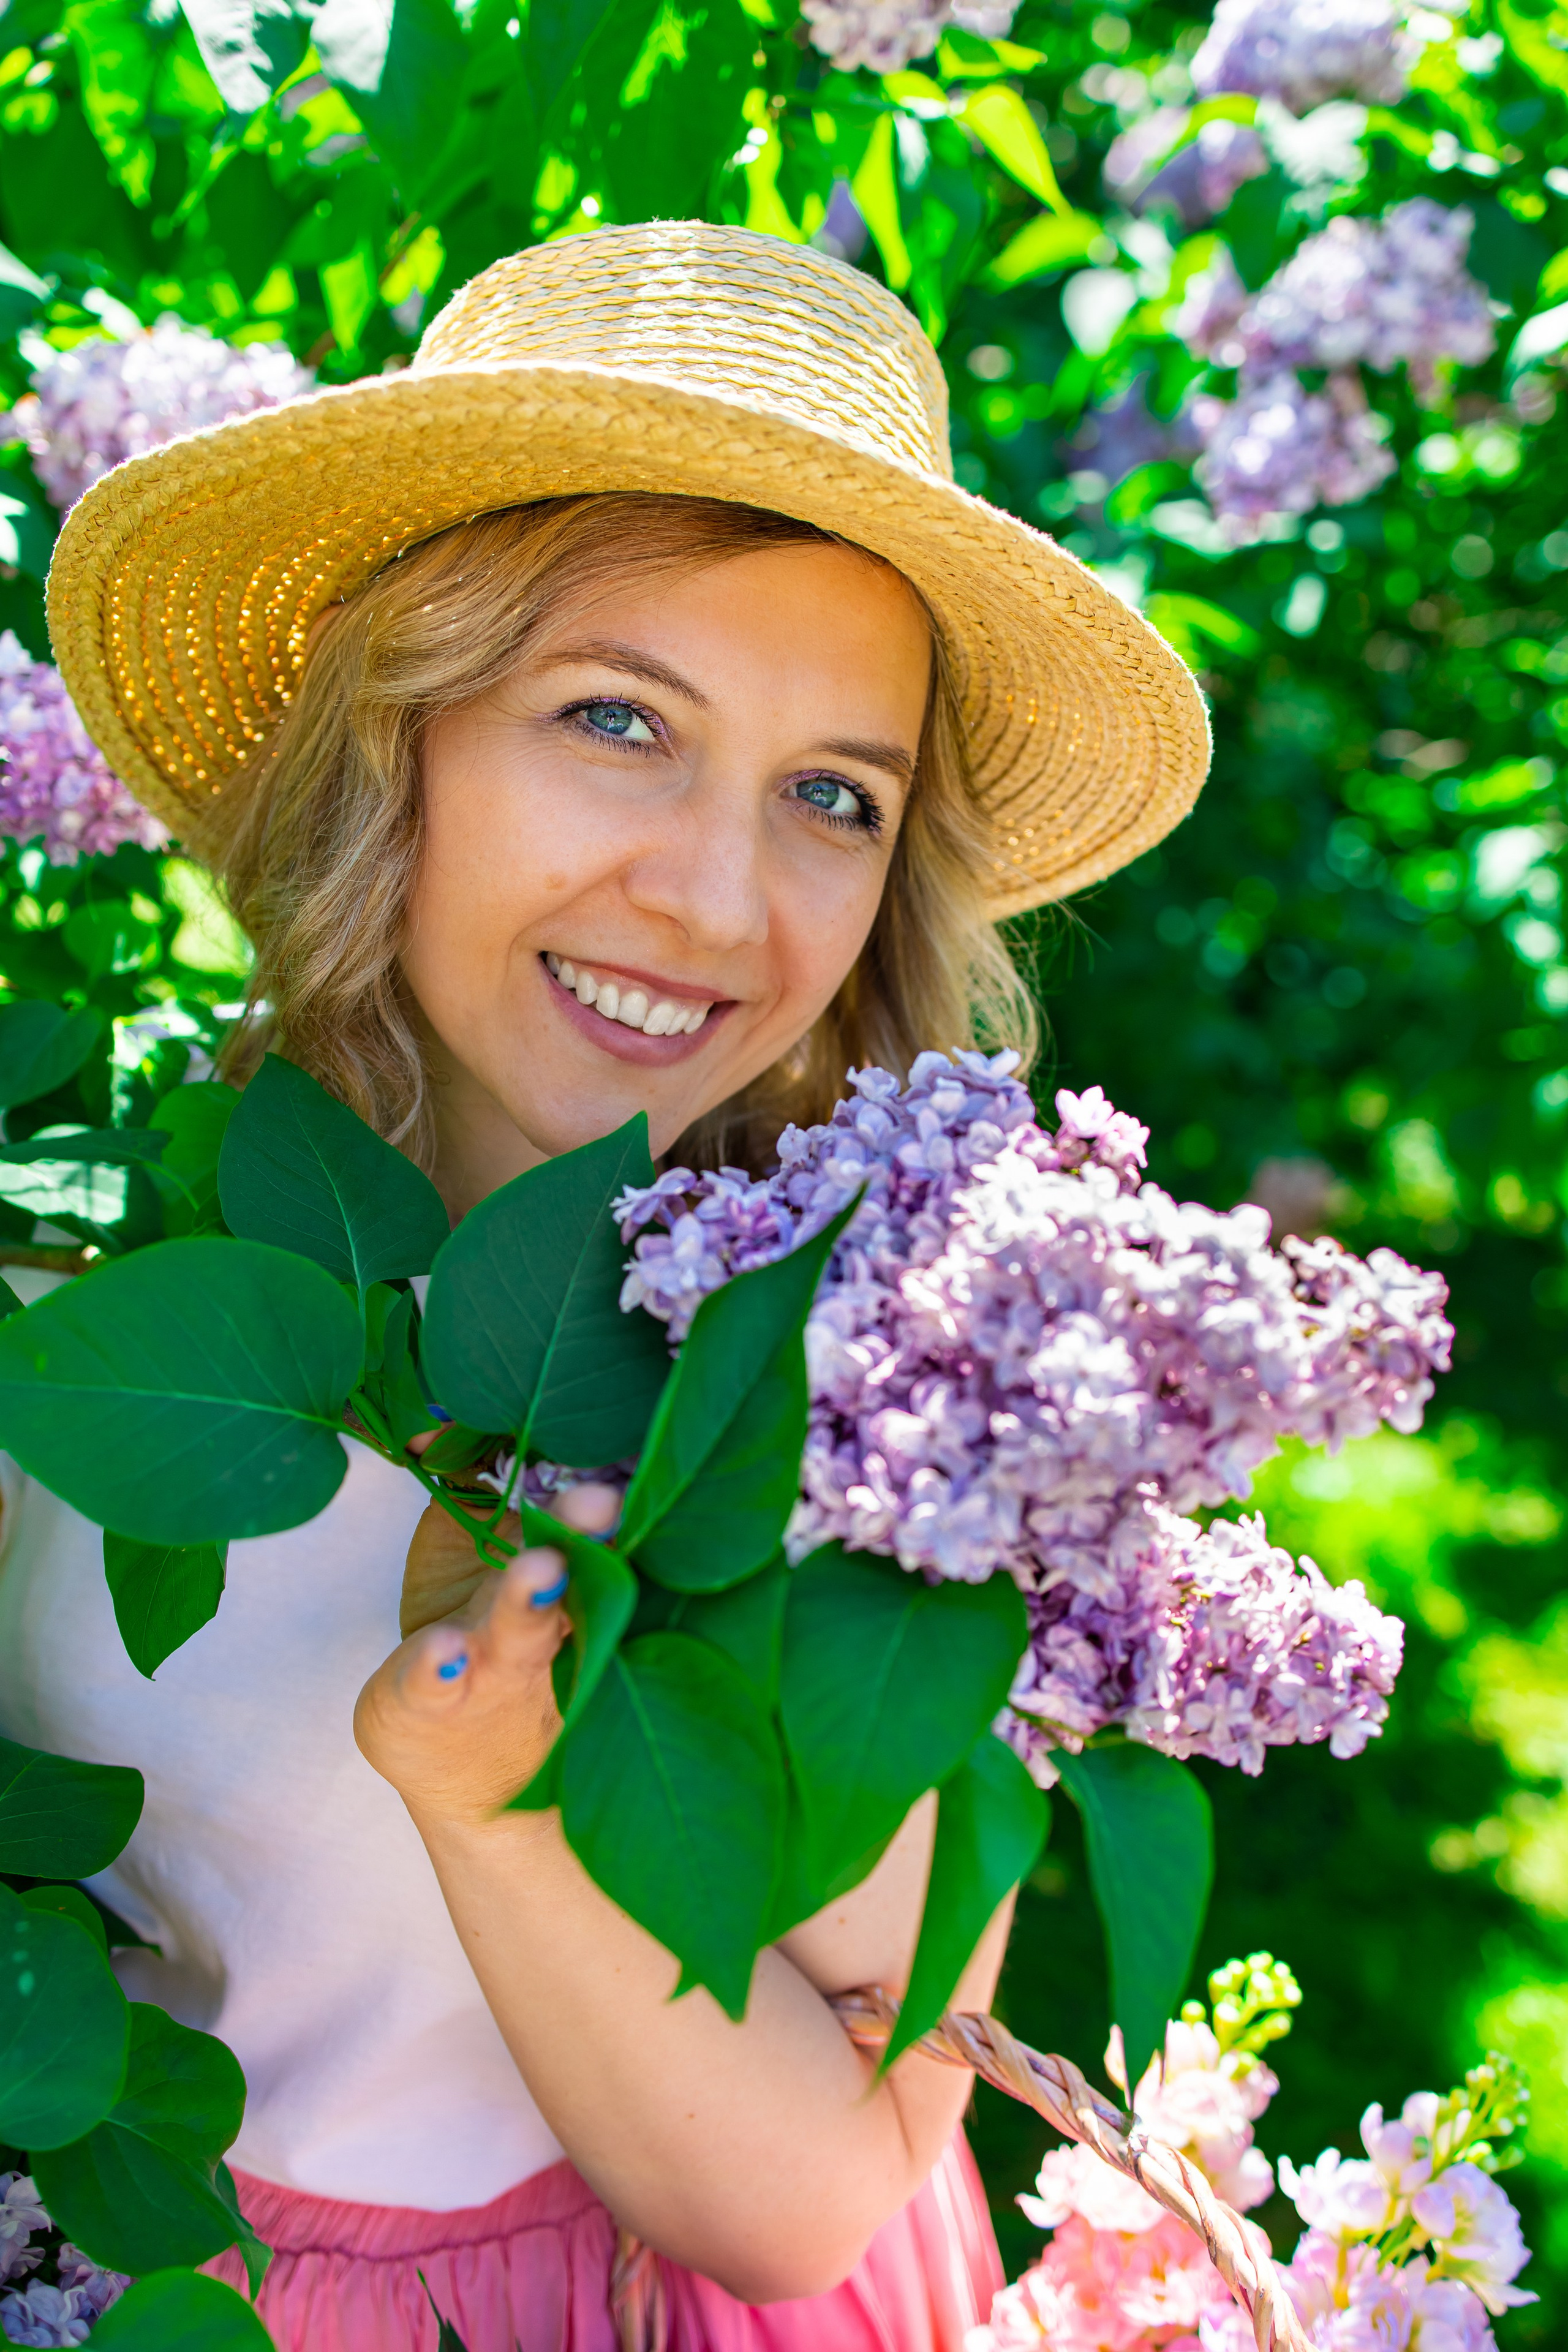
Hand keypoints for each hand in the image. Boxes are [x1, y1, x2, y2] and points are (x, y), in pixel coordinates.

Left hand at [353, 1483, 618, 1827]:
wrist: (468, 1774)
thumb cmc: (479, 1635)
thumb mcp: (481, 1550)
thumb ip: (471, 1481)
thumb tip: (429, 1415)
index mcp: (569, 1581)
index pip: (595, 1534)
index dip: (603, 1505)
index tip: (619, 1474)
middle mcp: (545, 1626)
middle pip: (574, 1577)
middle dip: (583, 1540)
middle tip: (602, 1502)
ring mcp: (491, 1669)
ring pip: (518, 1631)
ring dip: (530, 1600)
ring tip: (541, 1571)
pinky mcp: (431, 1703)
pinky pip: (432, 1685)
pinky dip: (438, 1669)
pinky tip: (442, 1653)